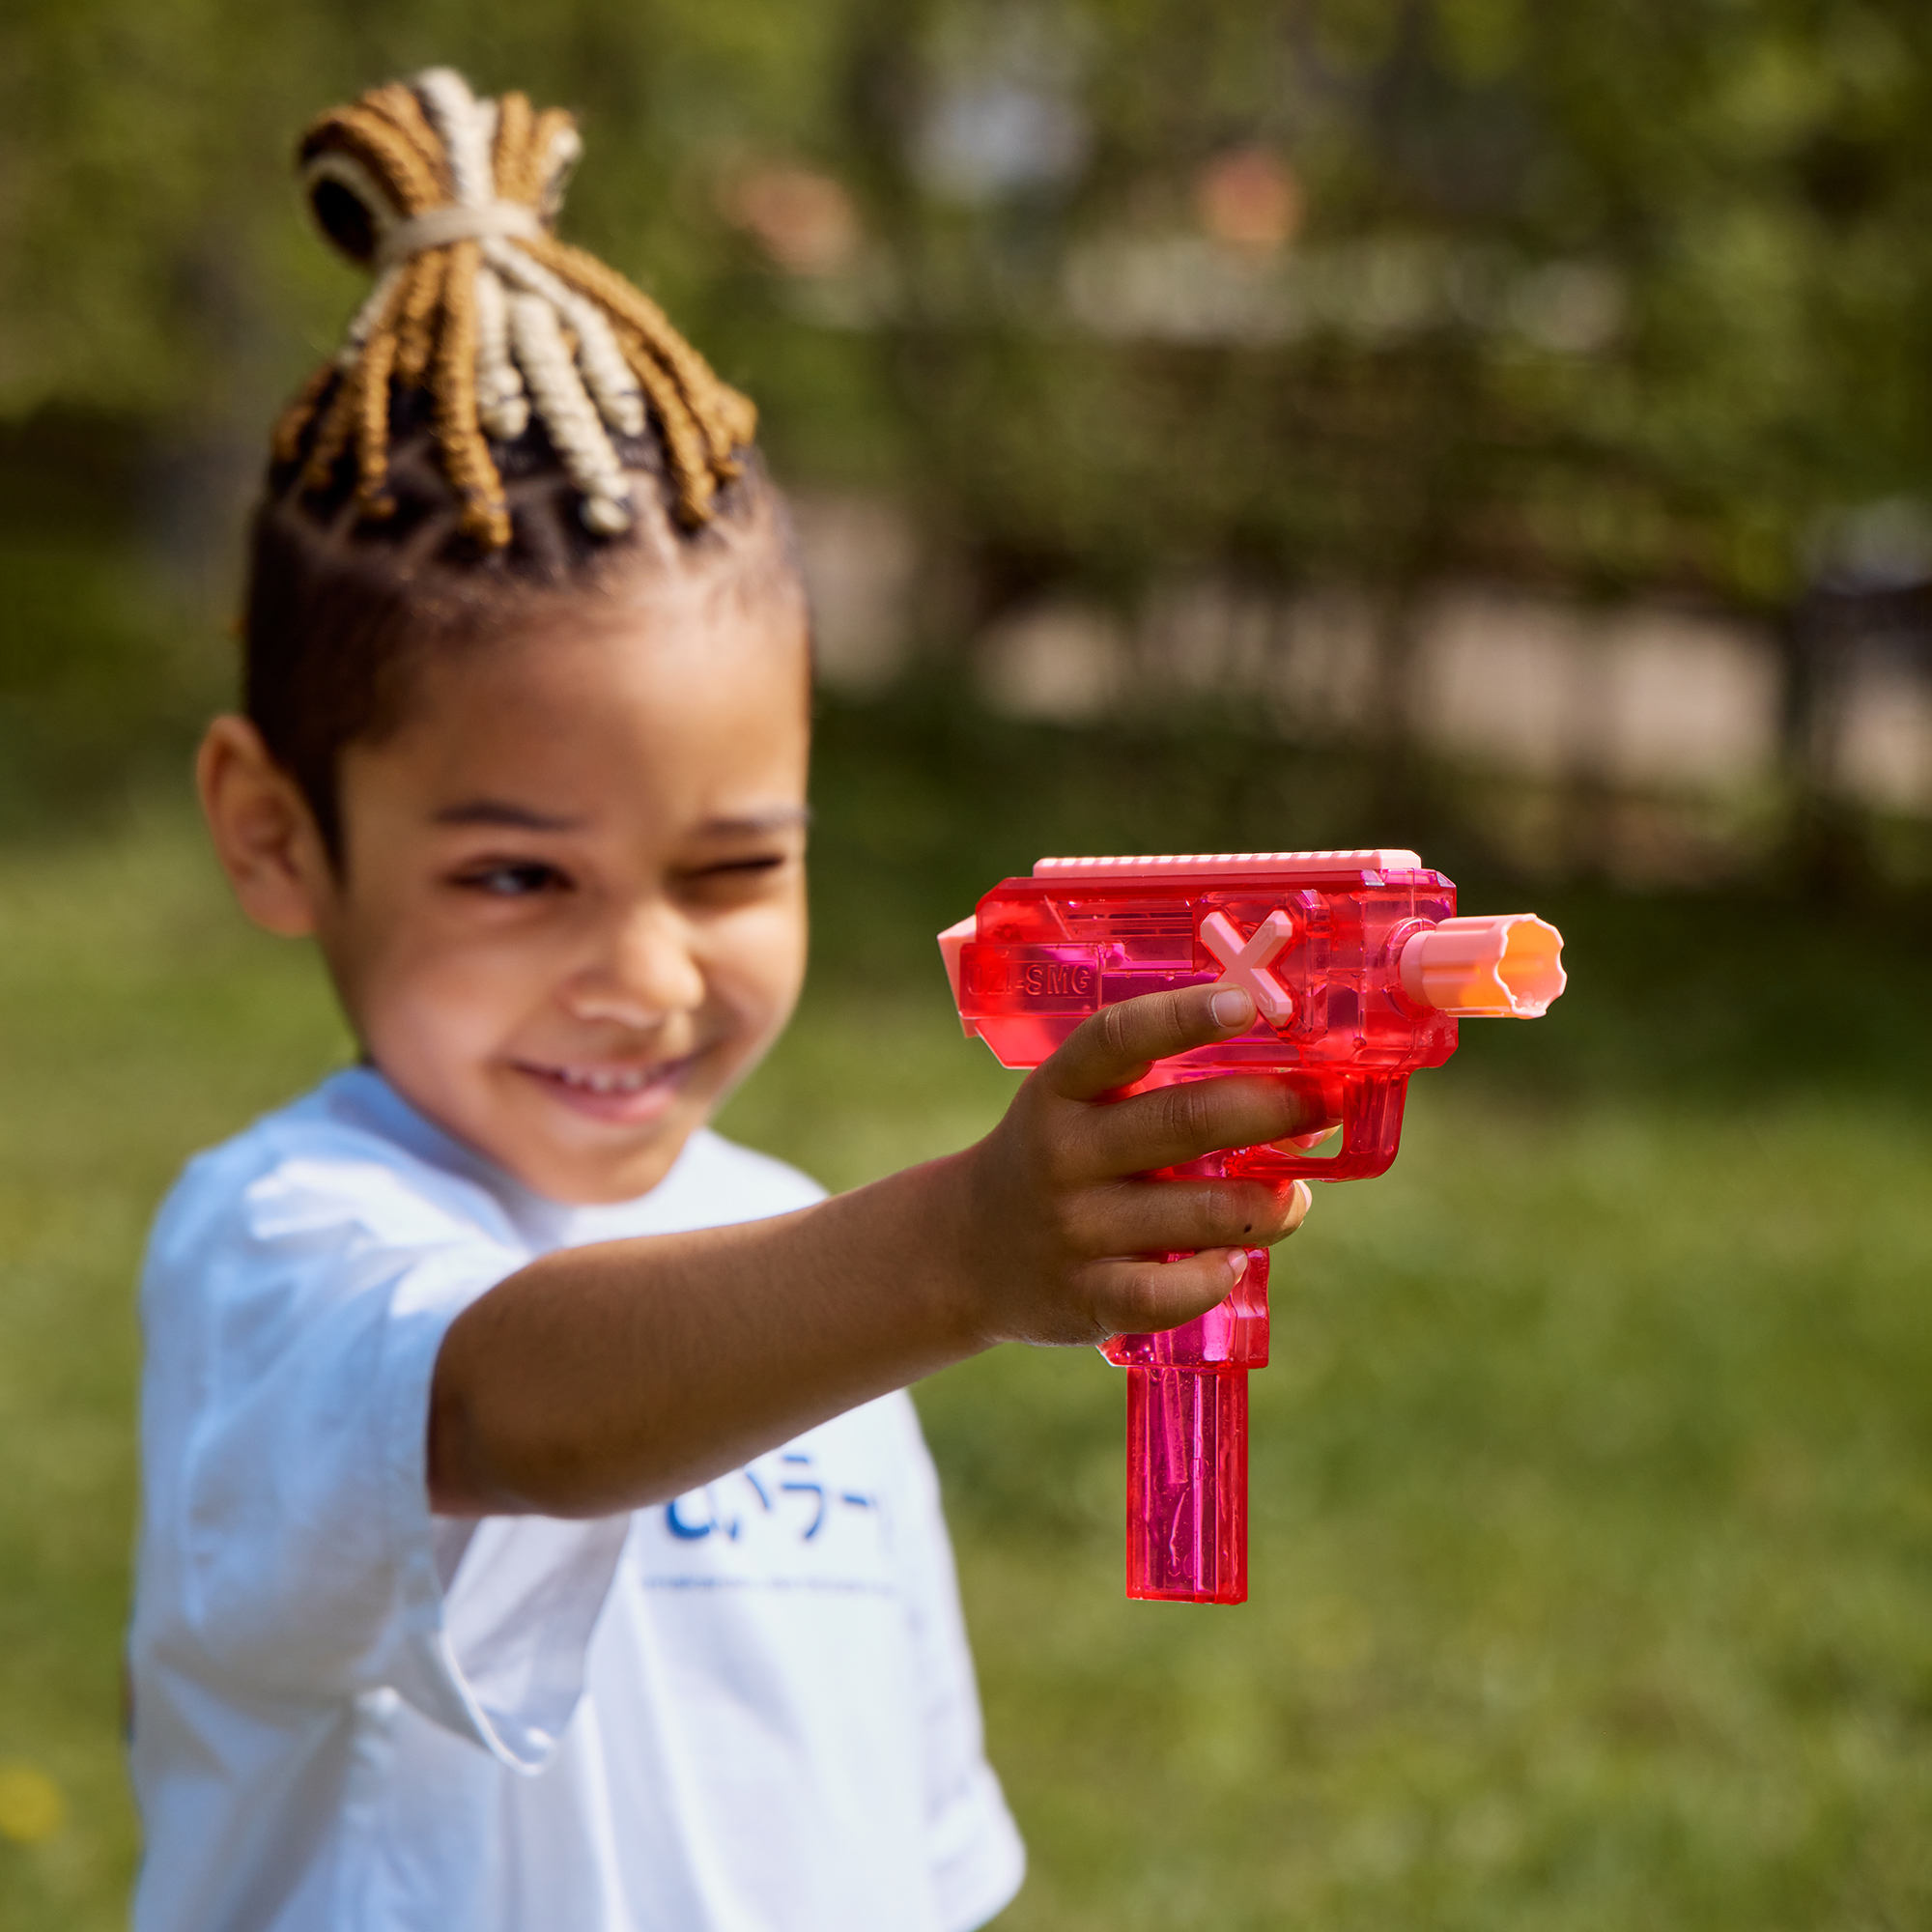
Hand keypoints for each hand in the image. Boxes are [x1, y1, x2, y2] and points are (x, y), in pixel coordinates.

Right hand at [959, 984, 1315, 1348]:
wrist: (967, 1251)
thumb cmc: (1059, 1160)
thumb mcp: (1078, 1106)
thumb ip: (1160, 1092)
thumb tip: (1291, 1095)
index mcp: (1059, 1089)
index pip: (1119, 1038)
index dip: (1184, 1016)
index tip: (1245, 1004)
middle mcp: (1061, 1153)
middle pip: (1183, 1123)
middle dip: (1271, 1110)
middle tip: (1324, 1105)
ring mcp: (1072, 1228)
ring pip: (1201, 1213)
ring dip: (1269, 1205)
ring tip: (1290, 1198)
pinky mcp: (1084, 1298)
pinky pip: (1172, 1294)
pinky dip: (1219, 1276)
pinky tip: (1235, 1261)